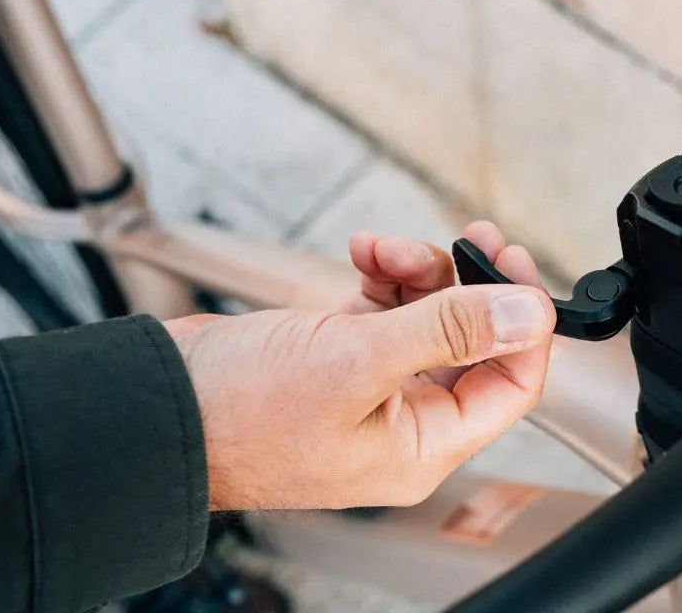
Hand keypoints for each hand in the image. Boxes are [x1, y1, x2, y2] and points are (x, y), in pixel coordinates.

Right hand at [163, 222, 554, 509]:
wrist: (153, 404)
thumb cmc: (238, 411)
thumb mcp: (356, 360)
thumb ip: (450, 332)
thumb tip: (528, 314)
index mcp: (423, 444)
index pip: (511, 384)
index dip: (523, 322)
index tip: (515, 265)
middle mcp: (404, 419)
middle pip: (474, 342)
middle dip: (471, 284)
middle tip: (473, 237)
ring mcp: (372, 386)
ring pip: (430, 316)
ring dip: (417, 271)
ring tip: (383, 249)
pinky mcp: (340, 356)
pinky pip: (387, 308)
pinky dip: (383, 274)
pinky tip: (363, 253)